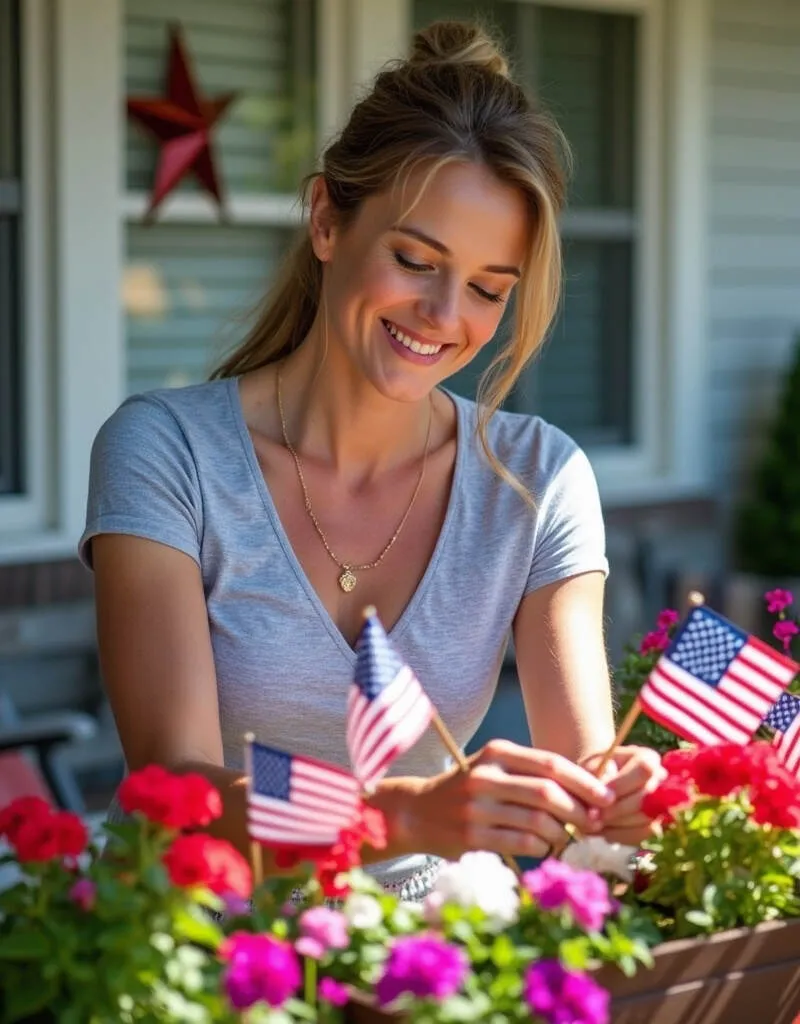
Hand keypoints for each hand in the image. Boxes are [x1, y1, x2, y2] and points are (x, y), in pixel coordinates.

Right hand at [408, 739, 616, 860]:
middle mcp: (486, 776)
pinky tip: (542, 847)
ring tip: (565, 837)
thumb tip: (586, 795)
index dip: (584, 782)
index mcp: (496, 752)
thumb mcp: (495, 769)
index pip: (551, 764)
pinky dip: (541, 848)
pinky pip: (522, 844)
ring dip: (561, 834)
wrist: (417, 812)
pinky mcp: (472, 836)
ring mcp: (477, 807)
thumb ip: (532, 775)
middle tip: (593, 824)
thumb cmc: (469, 789)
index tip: (606, 798)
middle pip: (548, 793)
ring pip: (538, 822)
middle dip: (579, 811)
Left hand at [579, 745, 664, 844]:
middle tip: (592, 815)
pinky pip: (640, 835)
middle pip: (645, 799)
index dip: (622, 784)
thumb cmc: (594, 771)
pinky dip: (618, 835)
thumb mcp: (591, 765)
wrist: (598, 787)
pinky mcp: (654, 826)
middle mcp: (660, 781)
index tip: (598, 793)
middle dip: (616, 809)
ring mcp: (660, 805)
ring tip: (594, 821)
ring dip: (616, 824)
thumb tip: (608, 800)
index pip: (644, 770)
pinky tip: (603, 829)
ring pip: (644, 820)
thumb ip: (597, 776)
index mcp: (647, 758)